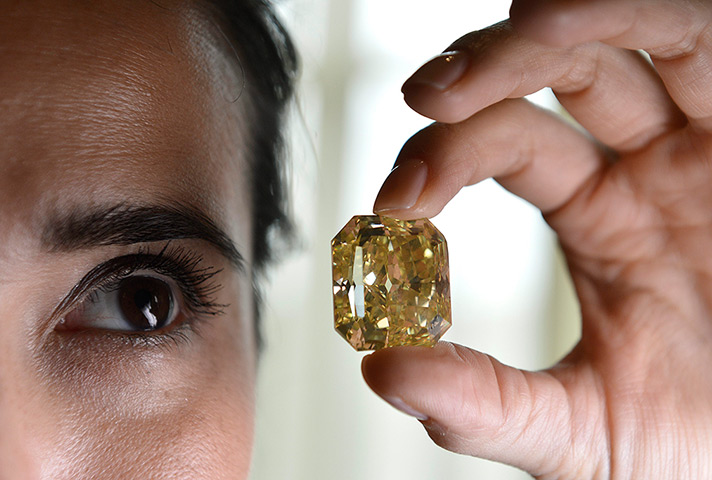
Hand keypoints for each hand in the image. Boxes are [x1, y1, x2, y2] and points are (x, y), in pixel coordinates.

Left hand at [362, 0, 711, 477]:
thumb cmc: (694, 450)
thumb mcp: (579, 430)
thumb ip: (483, 404)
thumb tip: (381, 370)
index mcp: (601, 216)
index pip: (508, 144)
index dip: (445, 156)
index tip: (394, 200)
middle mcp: (650, 168)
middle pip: (560, 73)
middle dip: (490, 70)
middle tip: (427, 95)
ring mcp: (706, 150)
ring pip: (632, 45)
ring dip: (566, 25)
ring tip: (523, 21)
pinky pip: (705, 45)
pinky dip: (654, 18)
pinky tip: (575, 15)